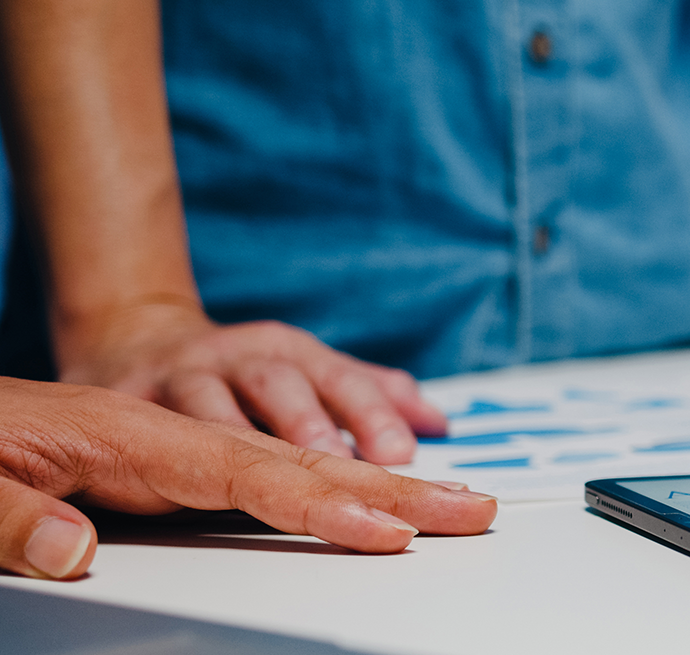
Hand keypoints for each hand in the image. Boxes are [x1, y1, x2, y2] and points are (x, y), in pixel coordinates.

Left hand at [0, 377, 494, 579]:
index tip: (389, 531)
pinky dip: (350, 462)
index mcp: (131, 432)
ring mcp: (189, 432)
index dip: (324, 505)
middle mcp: (178, 426)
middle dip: (397, 487)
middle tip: (472, 508)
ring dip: (387, 478)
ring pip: (307, 454)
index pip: (248, 474)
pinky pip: (286, 453)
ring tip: (454, 498)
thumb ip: (10, 514)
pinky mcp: (187, 448)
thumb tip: (74, 552)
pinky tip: (394, 471)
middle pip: (306, 458)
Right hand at [58, 303, 444, 463]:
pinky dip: (168, 445)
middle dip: (325, 421)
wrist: (131, 342)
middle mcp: (239, 358)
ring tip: (298, 467)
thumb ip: (369, 397)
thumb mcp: (305, 371)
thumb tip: (438, 421)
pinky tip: (190, 471)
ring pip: (217, 400)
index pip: (338, 378)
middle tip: (366, 463)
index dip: (371, 411)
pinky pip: (147, 425)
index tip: (405, 453)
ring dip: (251, 435)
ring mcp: (183, 377)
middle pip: (287, 384)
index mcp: (289, 353)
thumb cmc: (238, 374)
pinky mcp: (128, 400)